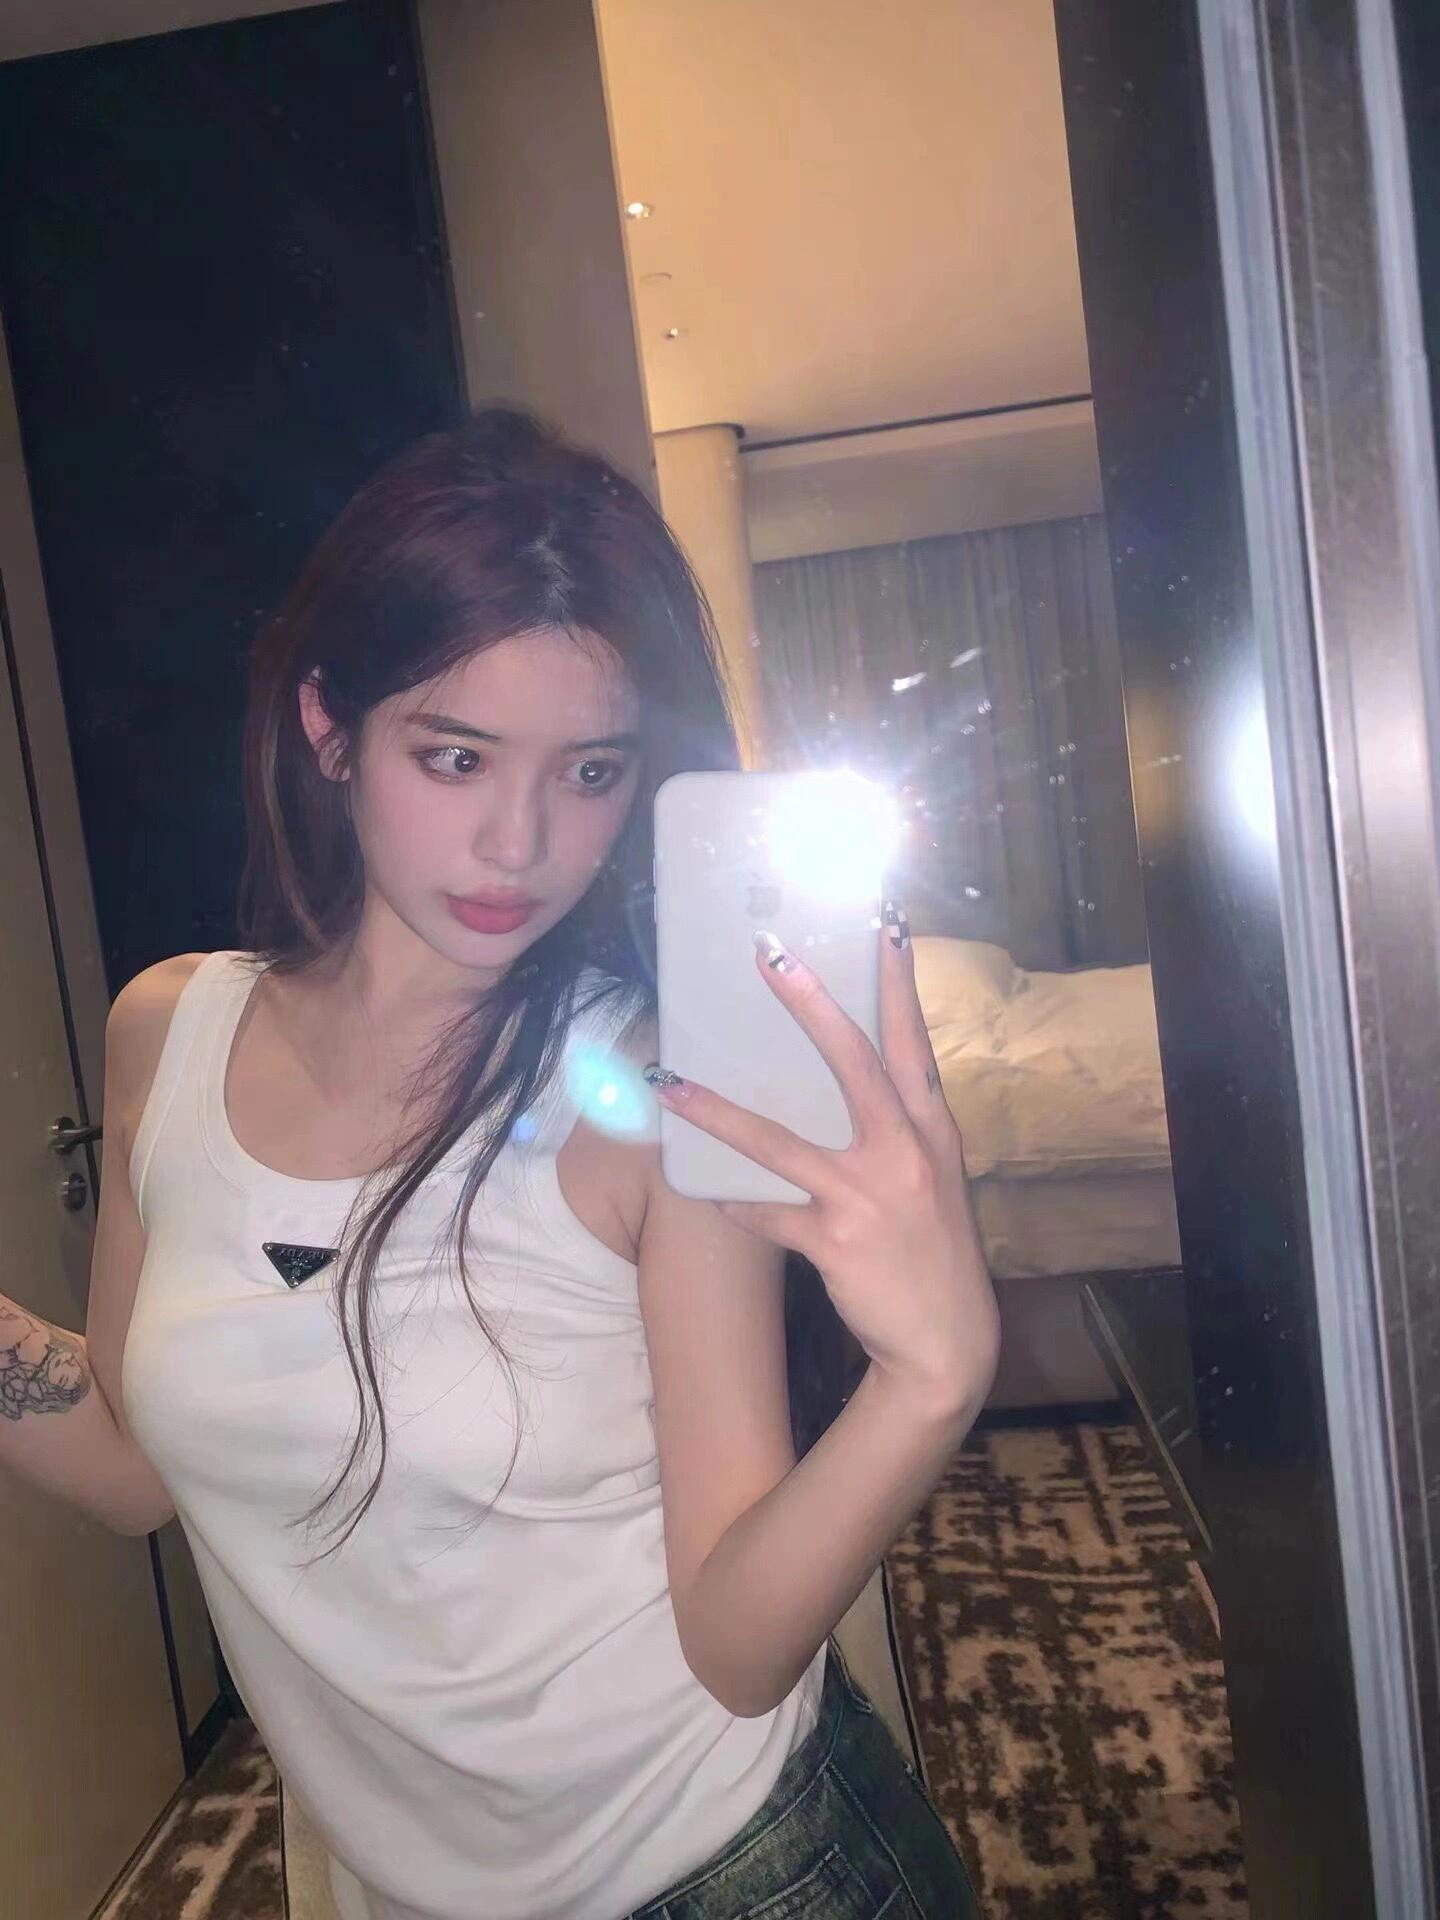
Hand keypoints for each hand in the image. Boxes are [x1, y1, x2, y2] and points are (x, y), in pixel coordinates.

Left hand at [644, 906, 999, 1411]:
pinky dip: (736, 1205)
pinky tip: (706, 1194)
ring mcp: (868, 1195)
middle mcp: (903, 1152)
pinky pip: (767, 1214)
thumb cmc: (935, 1253)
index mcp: (930, 1130)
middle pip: (855, 1063)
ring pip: (780, 1141)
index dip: (899, 981)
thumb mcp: (934, 1180)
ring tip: (670, 1082)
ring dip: (718, 1111)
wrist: (949, 1345)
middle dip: (813, 1005)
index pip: (913, 1041)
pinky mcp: (834, 1240)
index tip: (884, 923)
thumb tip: (855, 1084)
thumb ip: (900, 1129)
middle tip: (772, 955)